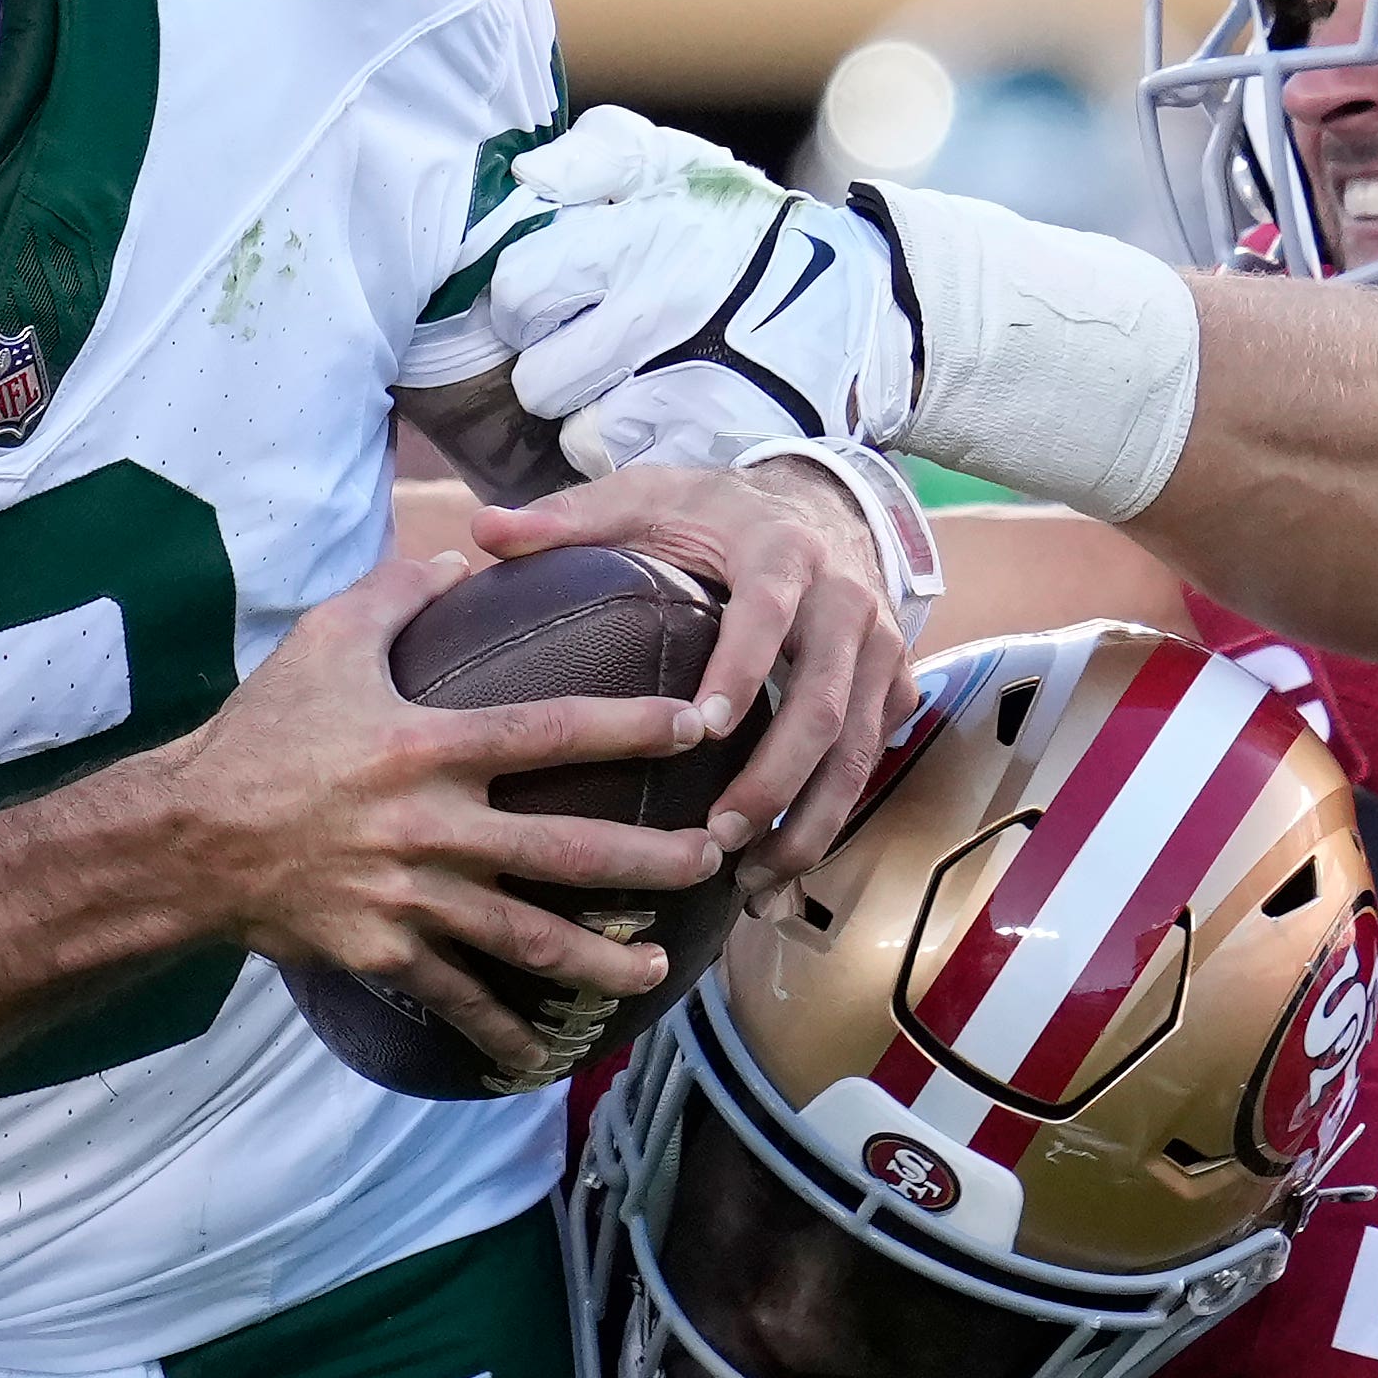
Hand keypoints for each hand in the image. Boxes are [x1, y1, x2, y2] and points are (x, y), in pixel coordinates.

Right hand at [165, 548, 736, 1073]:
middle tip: (710, 862)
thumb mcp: (324, 642)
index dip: (630, 728)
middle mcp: (432, 826)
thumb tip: (462, 556)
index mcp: (427, 745)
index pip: (551, 731)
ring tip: (658, 965)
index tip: (699, 728)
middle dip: (648, 860)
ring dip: (601, 956)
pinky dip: (502, 1032)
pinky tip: (546, 1055)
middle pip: (565, 848)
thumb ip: (398, 594)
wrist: (186, 838)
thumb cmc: (261, 733)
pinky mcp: (384, 953)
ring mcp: (411, 897)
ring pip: (527, 937)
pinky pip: (457, 998)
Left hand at [469, 462, 918, 895]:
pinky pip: (871, 762)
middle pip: (823, 704)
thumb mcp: (647, 497)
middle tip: (716, 837)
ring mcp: (880, 649)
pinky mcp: (893, 686)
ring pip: (858, 750)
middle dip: (775, 780)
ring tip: (752, 880)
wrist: (818, 503)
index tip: (701, 729)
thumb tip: (483, 533)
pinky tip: (781, 872)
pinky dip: (831, 820)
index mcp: (781, 551)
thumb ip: (569, 518)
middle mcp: (846, 601)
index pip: (768, 614)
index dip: (743, 670)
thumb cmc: (714, 512)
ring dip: (809, 821)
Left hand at [472, 108, 921, 471]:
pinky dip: (636, 452)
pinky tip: (658, 422)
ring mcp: (681, 388)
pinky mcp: (711, 443)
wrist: (864, 306)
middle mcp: (652, 318)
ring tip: (625, 389)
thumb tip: (527, 177)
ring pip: (578, 433)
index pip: (518, 291)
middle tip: (588, 351)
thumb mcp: (680, 163)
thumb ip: (595, 154)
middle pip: (540, 378)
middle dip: (556, 366)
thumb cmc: (754, 231)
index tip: (549, 304)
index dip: (523, 303)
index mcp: (635, 243)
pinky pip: (632, 468)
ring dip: (592, 417)